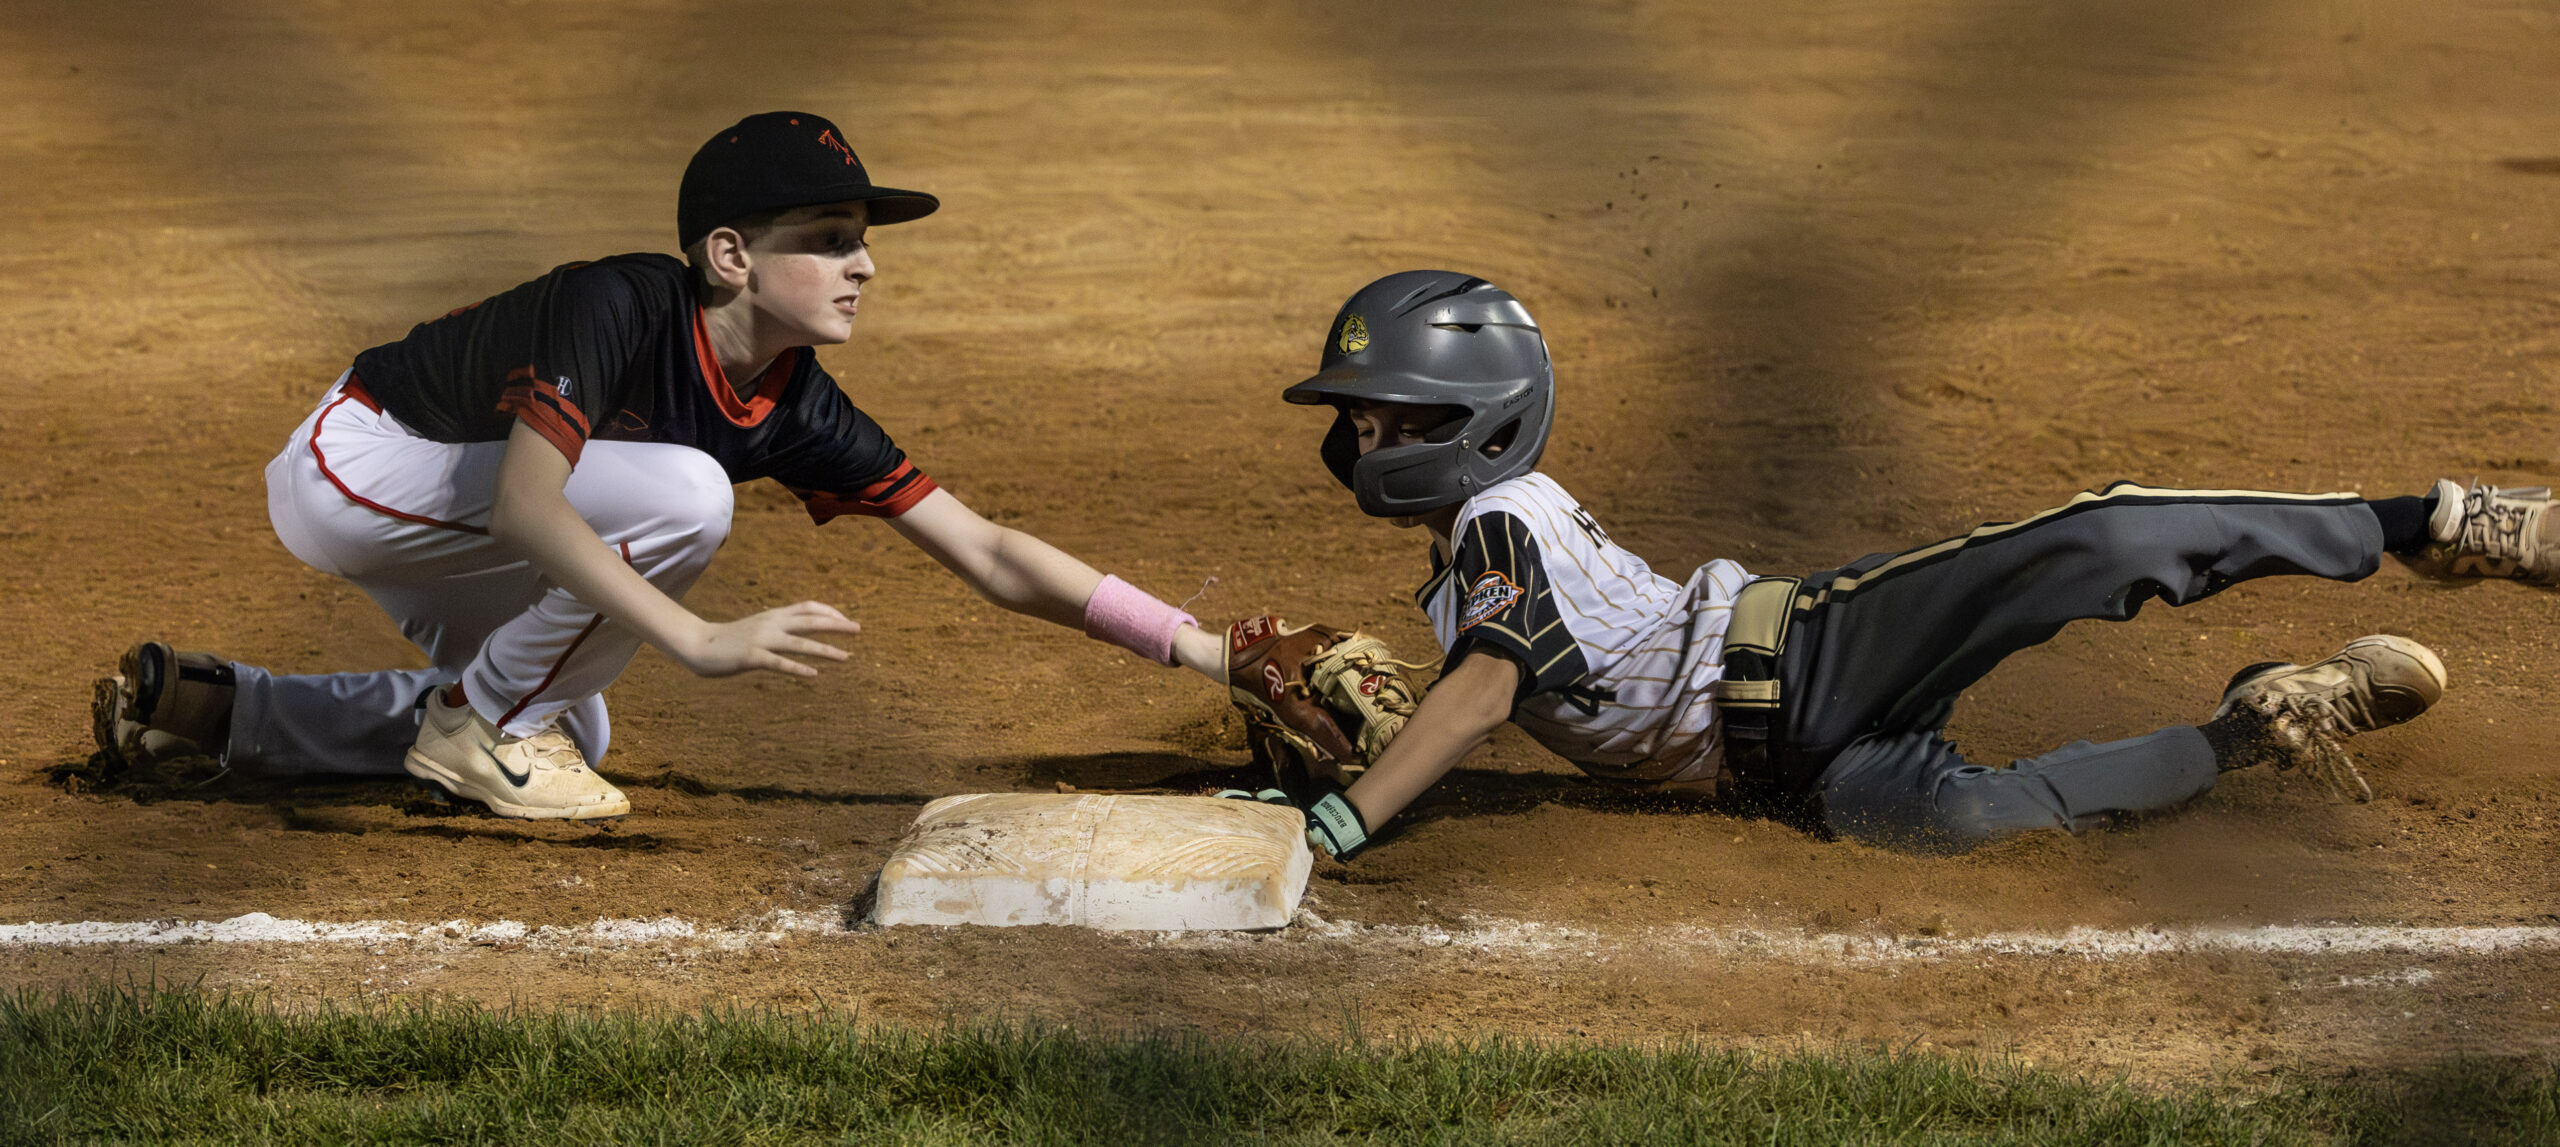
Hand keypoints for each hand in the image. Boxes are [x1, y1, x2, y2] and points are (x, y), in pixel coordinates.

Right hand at [673, 601, 861, 677]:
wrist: (698, 644)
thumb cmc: (730, 639)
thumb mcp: (758, 627)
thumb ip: (778, 626)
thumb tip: (800, 630)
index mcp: (773, 615)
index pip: (808, 607)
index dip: (829, 612)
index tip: (846, 620)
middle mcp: (771, 624)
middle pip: (810, 621)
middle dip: (837, 625)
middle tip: (859, 630)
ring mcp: (761, 640)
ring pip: (799, 644)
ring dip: (825, 650)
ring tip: (846, 657)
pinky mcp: (751, 657)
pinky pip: (778, 663)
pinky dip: (797, 668)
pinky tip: (813, 674)